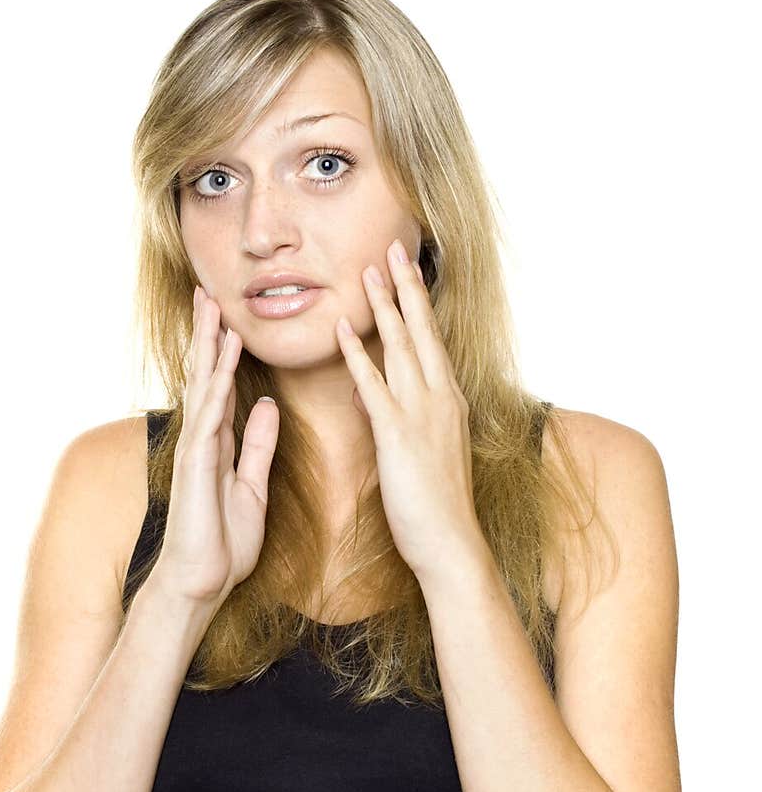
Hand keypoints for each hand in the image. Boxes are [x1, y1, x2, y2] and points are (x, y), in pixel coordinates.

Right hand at [153, 286, 279, 607]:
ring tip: (212, 309)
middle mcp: (202, 440)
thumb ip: (257, 446)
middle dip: (209, 335)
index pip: (222, 386)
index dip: (226, 351)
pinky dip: (214, 391)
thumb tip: (266, 406)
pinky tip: (221, 365)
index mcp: (218, 444)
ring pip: (202, 388)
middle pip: (206, 376)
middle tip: (210, 292)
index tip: (231, 316)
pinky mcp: (195, 468)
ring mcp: (195, 451)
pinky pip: (207, 422)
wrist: (201, 583)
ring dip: (207, 349)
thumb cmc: (222, 543)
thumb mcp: (252, 487)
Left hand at [335, 239, 484, 584]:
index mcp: (448, 402)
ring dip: (383, 307)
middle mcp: (440, 398)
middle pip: (420, 332)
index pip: (431, 341)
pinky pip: (373, 386)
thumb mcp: (421, 453)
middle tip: (392, 248)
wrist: (450, 543)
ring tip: (368, 271)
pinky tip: (341, 330)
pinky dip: (356, 355)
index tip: (407, 270)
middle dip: (405, 288)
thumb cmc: (437, 505)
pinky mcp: (398, 435)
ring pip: (400, 348)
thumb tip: (371, 397)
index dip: (418, 304)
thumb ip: (398, 418)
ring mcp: (421, 414)